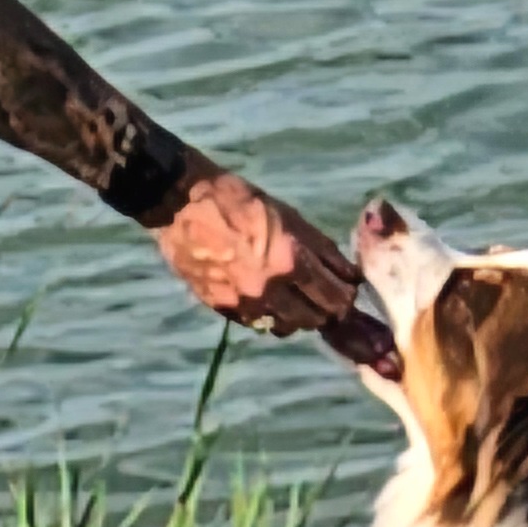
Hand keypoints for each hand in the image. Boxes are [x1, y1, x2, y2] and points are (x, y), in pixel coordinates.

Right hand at [151, 170, 365, 338]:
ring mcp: (243, 302)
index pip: (334, 297)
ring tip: (294, 298)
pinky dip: (266, 314)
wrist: (180, 204)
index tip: (347, 291)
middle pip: (314, 318)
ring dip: (296, 316)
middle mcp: (269, 289)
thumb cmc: (238, 200)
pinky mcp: (221, 307)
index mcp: (290, 261)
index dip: (346, 296)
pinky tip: (264, 297)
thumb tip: (346, 272)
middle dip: (325, 309)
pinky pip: (255, 322)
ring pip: (286, 326)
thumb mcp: (287, 216)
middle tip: (324, 297)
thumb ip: (317, 248)